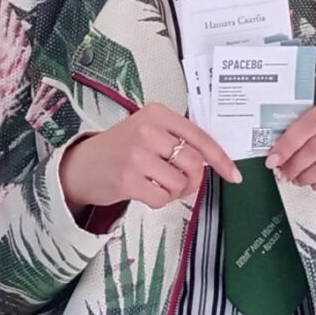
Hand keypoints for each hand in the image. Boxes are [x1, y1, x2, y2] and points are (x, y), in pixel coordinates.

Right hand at [60, 102, 242, 212]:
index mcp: (157, 114)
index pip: (199, 136)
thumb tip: (212, 160)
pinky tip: (147, 192)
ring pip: (180, 182)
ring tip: (159, 186)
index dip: (220, 158)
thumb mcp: (149, 132)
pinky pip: (162, 197)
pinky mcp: (127, 179)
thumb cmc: (121, 149)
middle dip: (194, 180)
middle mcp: (147, 130)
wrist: (82, 165)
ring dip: (175, 192)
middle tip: (183, 185)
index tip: (233, 174)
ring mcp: (136, 155)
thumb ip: (178, 139)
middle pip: (193, 162)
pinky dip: (160, 200)